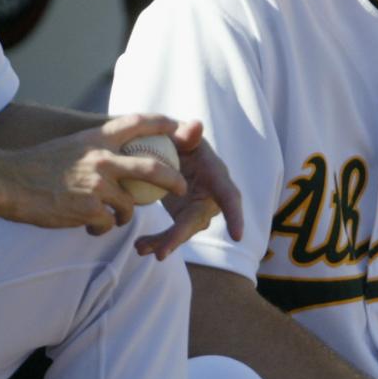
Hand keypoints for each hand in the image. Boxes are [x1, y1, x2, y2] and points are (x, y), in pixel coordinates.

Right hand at [1, 113, 185, 233]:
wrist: (9, 182)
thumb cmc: (36, 165)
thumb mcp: (70, 145)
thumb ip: (95, 150)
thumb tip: (114, 160)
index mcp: (96, 139)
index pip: (137, 123)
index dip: (163, 123)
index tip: (180, 126)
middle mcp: (102, 159)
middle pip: (153, 169)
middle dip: (173, 180)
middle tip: (181, 188)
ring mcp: (98, 186)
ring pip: (129, 206)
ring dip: (124, 216)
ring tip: (110, 219)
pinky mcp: (89, 210)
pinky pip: (108, 224)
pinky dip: (101, 228)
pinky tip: (88, 227)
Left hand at [134, 119, 243, 259]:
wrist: (174, 153)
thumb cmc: (183, 142)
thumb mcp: (185, 137)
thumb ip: (188, 134)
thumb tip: (196, 125)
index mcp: (216, 177)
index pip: (230, 197)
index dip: (235, 215)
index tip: (237, 236)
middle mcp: (210, 199)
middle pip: (197, 221)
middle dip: (179, 237)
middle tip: (161, 253)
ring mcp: (196, 211)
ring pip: (182, 232)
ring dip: (163, 243)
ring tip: (141, 248)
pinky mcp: (182, 219)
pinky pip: (170, 234)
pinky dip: (155, 241)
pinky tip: (140, 247)